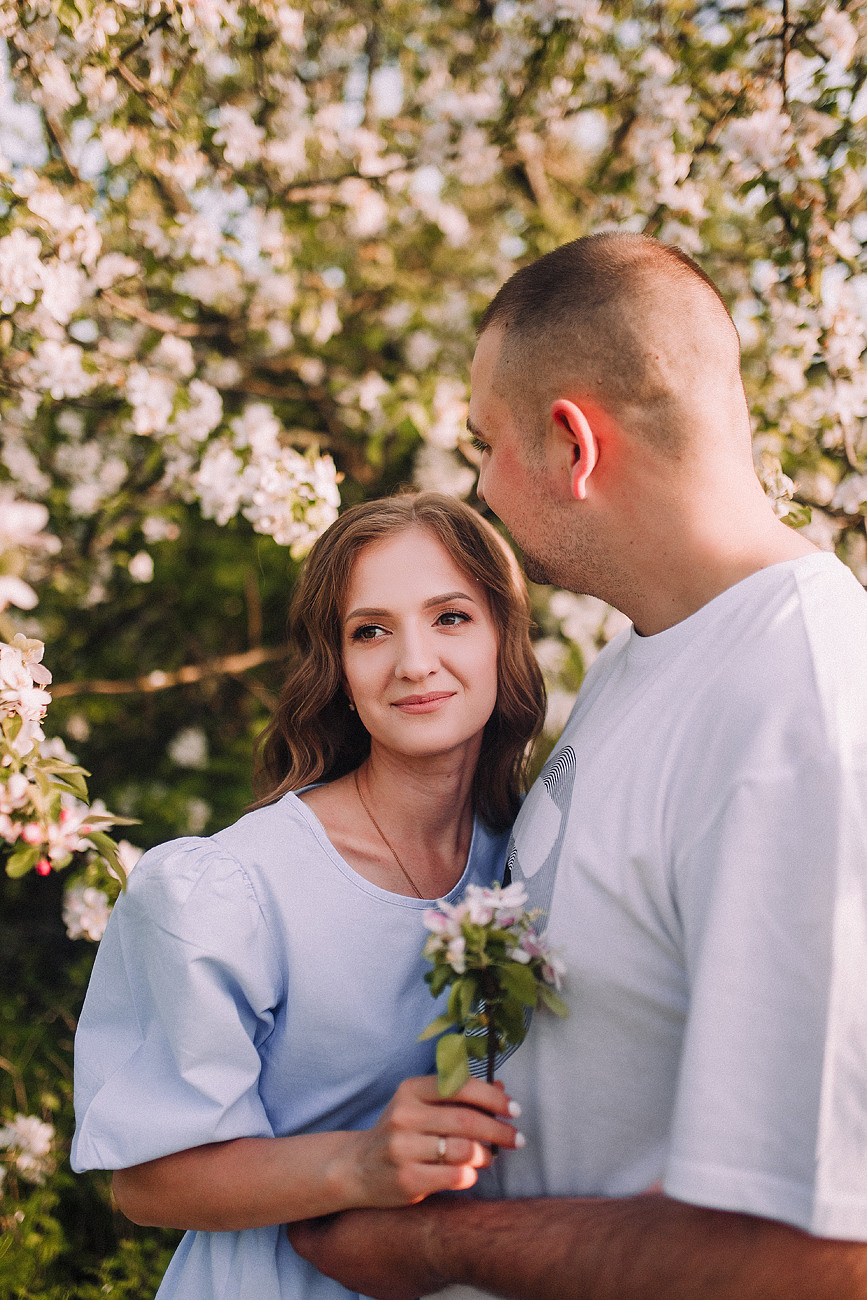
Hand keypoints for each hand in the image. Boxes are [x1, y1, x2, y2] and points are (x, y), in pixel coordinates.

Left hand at [288, 1201, 447, 1299]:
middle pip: (326, 1248)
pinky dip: (382, 1254)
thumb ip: (345, 1196)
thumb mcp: (368, 1193)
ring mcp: (369, 1287)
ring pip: (353, 1261)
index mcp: (328, 1252)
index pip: (298, 1235)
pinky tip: (397, 1234)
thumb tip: (337, 1192)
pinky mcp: (395, 1293)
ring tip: (377, 1216)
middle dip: (333, 1226)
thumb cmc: (405, 1212)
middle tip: (348, 1202)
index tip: (317, 1199)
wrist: (446, 1241)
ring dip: (359, 1242)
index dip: (307, 1213)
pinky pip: (379, 1270)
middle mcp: (343, 1275)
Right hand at [335, 1075, 521, 1209]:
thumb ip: (458, 1096)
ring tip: (490, 1157)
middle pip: (466, 1120)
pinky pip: (454, 1176)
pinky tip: (471, 1173)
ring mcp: (403, 1149)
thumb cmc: (401, 1132)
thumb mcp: (421, 1106)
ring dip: (486, 1154)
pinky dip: (470, 1174)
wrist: (357, 1168)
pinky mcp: (406, 1180)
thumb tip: (501, 1085)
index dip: (493, 1097)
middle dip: (499, 1129)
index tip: (513, 1108)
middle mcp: (404, 1116)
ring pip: (463, 1149)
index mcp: (410, 1090)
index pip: (461, 1086)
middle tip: (517, 1138)